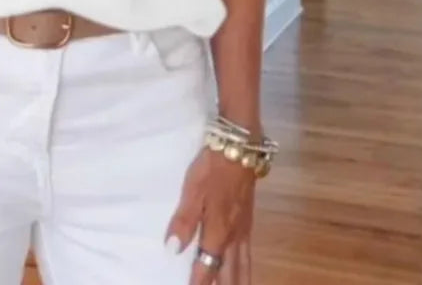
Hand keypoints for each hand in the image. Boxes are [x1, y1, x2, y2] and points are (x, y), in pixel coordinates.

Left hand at [166, 146, 255, 284]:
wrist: (240, 149)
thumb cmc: (212, 169)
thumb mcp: (192, 190)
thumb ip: (183, 221)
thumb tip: (173, 250)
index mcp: (218, 232)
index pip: (207, 267)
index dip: (199, 282)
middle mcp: (233, 237)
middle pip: (230, 273)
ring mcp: (243, 229)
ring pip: (243, 266)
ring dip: (238, 281)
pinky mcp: (248, 221)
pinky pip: (248, 254)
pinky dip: (245, 268)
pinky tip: (242, 267)